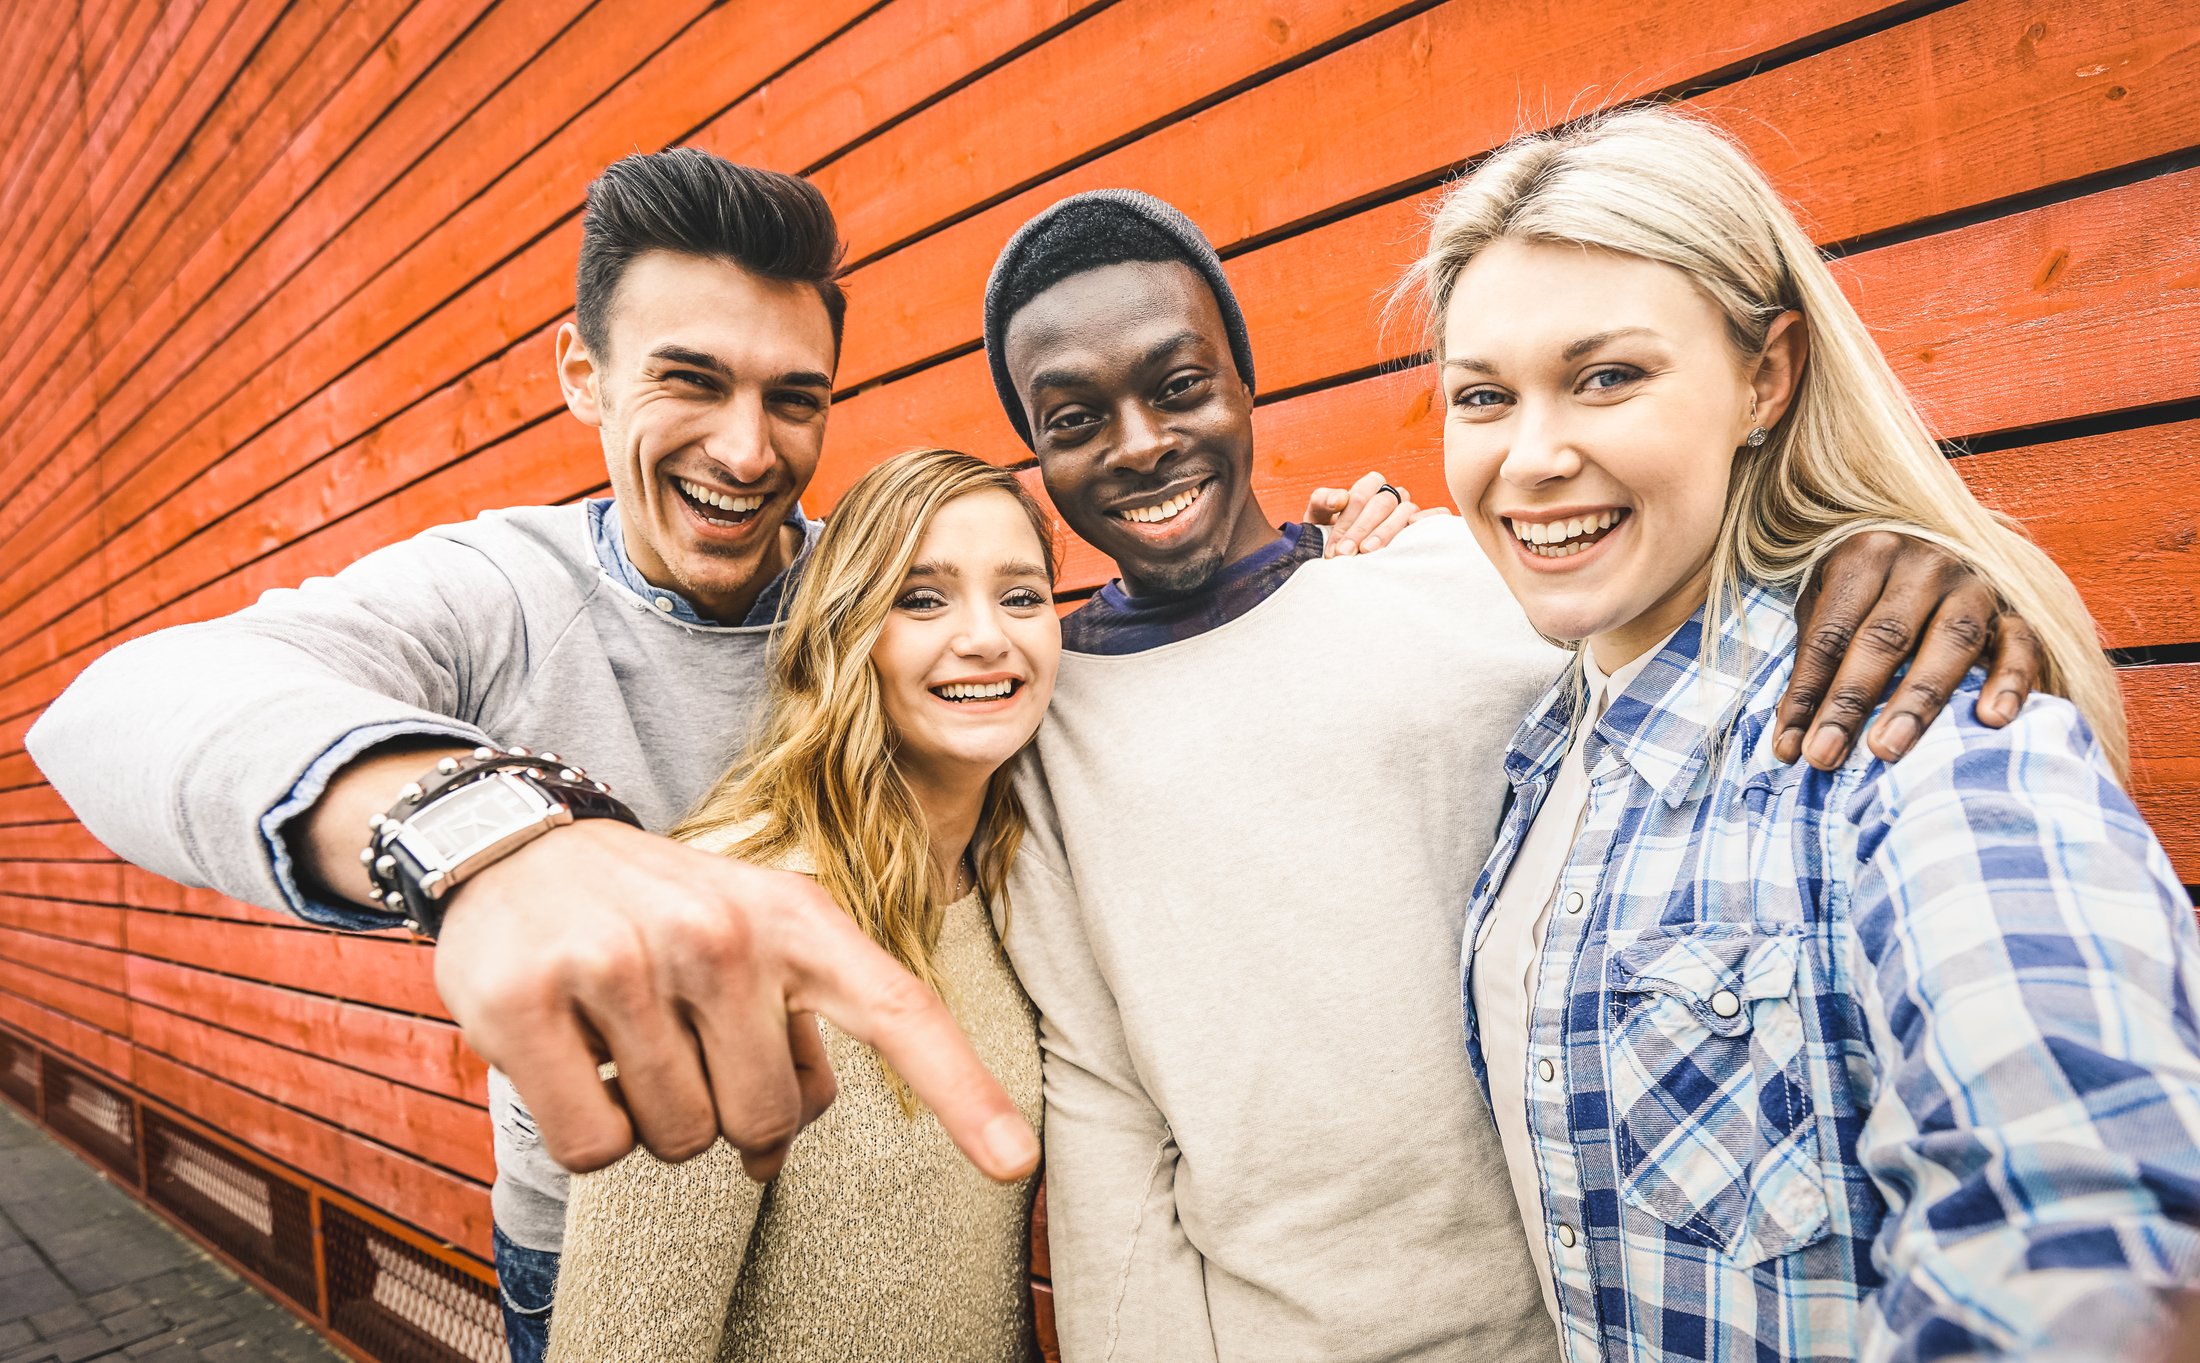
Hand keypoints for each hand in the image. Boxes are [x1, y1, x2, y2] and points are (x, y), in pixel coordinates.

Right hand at [433, 819, 1039, 1182]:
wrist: (517, 847)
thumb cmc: (656, 915)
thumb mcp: (748, 942)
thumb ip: (785, 1041)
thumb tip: (769, 1160)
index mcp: (793, 918)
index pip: (897, 1010)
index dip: (963, 1091)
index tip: (1018, 1161)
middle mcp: (718, 931)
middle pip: (762, 1123)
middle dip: (722, 1112)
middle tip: (680, 1042)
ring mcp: (621, 959)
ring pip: (677, 1141)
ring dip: (649, 1116)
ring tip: (622, 1034)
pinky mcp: (526, 999)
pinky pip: (595, 1149)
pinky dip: (586, 1129)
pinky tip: (571, 1053)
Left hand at [1304, 471, 1448, 556]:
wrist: (1345, 561)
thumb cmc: (1333, 538)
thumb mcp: (1318, 519)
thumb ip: (1322, 501)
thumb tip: (1340, 498)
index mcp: (1369, 488)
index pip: (1361, 495)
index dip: (1347, 520)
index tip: (1336, 548)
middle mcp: (1391, 496)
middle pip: (1382, 503)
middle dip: (1361, 529)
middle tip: (1345, 554)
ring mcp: (1410, 510)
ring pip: (1406, 510)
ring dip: (1386, 531)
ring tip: (1367, 551)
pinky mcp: (1425, 526)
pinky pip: (1438, 515)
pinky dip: (1429, 519)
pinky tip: (1413, 528)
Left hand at [1777, 530, 2041, 769]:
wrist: (1933, 547)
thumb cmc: (1866, 591)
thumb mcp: (1826, 606)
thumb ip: (1814, 664)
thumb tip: (1792, 740)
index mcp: (1866, 555)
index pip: (1830, 633)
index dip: (1806, 692)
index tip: (1789, 748)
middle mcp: (1923, 564)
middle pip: (1884, 638)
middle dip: (1850, 702)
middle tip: (1826, 755)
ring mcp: (1974, 585)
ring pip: (1950, 643)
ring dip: (1917, 701)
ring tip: (1887, 750)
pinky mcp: (2017, 609)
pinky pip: (2021, 645)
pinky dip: (2011, 682)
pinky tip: (1993, 721)